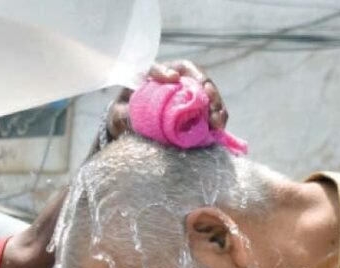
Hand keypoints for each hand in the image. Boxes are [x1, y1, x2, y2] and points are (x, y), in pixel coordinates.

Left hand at [105, 60, 227, 140]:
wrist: (134, 126)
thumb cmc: (125, 114)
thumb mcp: (119, 114)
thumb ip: (122, 114)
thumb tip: (129, 115)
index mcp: (151, 75)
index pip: (157, 67)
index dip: (164, 71)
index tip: (172, 78)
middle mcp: (174, 79)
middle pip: (194, 76)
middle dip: (206, 89)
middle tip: (211, 104)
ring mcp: (188, 92)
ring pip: (207, 91)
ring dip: (217, 105)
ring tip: (218, 121)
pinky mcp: (196, 107)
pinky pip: (211, 108)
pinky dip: (218, 116)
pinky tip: (220, 127)